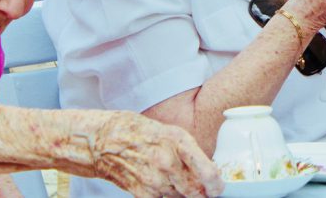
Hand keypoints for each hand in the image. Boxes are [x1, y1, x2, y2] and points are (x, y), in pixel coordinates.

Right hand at [90, 111, 223, 196]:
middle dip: (203, 194)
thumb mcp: (173, 133)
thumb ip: (193, 154)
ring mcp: (153, 180)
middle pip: (196, 192)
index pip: (207, 172)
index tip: (218, 187)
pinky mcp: (141, 193)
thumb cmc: (144, 134)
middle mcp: (167, 162)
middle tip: (205, 190)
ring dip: (185, 195)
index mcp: (179, 142)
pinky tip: (165, 188)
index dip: (216, 185)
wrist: (107, 141)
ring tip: (179, 183)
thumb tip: (210, 175)